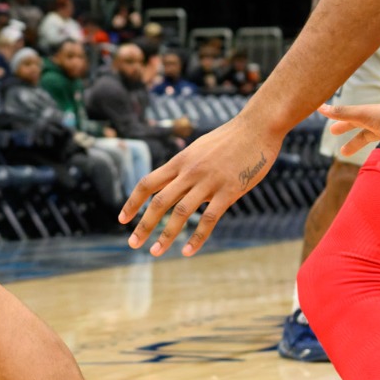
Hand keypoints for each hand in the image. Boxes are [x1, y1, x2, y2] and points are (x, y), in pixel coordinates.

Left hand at [120, 111, 281, 256]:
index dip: (133, 202)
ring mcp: (209, 181)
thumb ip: (186, 167)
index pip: (148, 183)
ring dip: (165, 234)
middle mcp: (190, 171)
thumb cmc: (229, 139)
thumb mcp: (199, 149)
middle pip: (159, 201)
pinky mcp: (229, 191)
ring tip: (155, 252)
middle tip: (132, 243)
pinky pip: (209, 219)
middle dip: (143, 224)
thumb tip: (174, 184)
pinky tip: (187, 252)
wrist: (257, 127)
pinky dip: (197, 237)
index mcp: (180, 160)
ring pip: (181, 212)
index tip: (122, 219)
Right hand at [321, 101, 379, 157]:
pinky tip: (371, 159)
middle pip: (358, 126)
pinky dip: (374, 151)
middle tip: (334, 135)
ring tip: (344, 154)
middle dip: (346, 129)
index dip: (339, 119)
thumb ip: (342, 113)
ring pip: (368, 136)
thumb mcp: (363, 115)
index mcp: (368, 114)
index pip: (349, 116)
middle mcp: (376, 121)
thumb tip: (318, 107)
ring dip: (356, 144)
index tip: (329, 124)